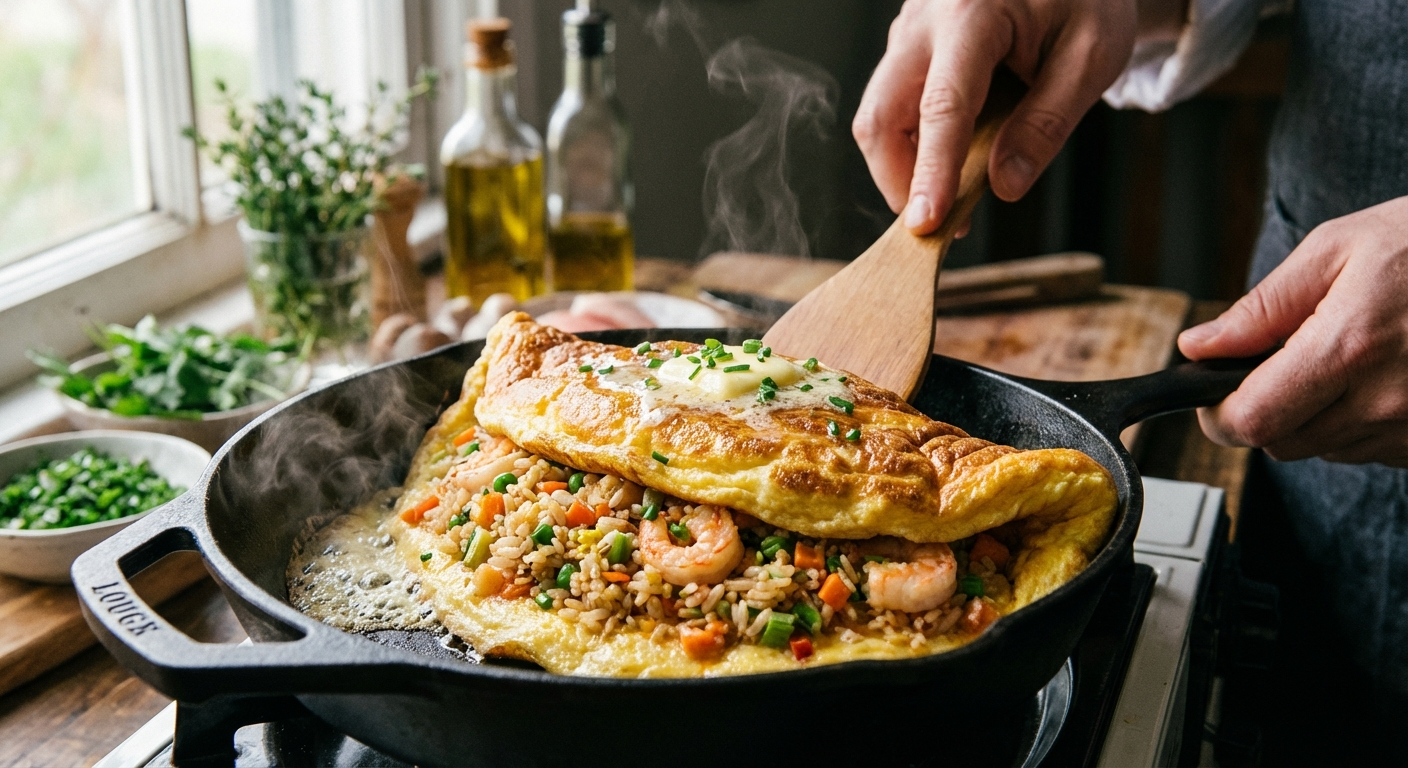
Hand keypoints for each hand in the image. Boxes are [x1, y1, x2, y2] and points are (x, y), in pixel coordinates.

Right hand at [853, 0, 1137, 234]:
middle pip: (881, 115)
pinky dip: (912, 146)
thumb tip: (1004, 186)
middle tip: (936, 223)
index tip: (927, 221)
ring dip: (905, 166)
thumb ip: (1047, 123)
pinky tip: (950, 164)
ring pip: (879, 116)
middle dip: (898, 179)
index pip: (942, 106)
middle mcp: (925, 20)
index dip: (931, 170)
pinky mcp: (908, 48)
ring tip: (952, 198)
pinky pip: (892, 106)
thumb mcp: (1092, 57)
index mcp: (972, 13)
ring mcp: (908, 32)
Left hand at [1178, 196, 1407, 466]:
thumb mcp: (1338, 248)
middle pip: (1282, 442)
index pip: (1253, 421)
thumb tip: (1201, 348)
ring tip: (1350, 355)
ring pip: (1327, 449)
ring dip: (1316, 414)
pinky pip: (1375, 449)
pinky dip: (1362, 420)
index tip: (1212, 396)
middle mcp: (1386, 400)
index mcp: (1349, 347)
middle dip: (1265, 410)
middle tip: (1284, 361)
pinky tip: (1384, 373)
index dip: (1219, 415)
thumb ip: (1262, 308)